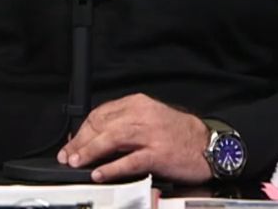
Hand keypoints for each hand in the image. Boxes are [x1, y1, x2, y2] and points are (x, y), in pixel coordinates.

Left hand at [57, 93, 211, 184]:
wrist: (210, 145)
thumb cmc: (180, 134)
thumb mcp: (150, 120)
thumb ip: (124, 125)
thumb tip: (95, 140)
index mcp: (138, 104)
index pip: (101, 114)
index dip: (82, 130)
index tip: (71, 144)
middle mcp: (143, 115)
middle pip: (102, 125)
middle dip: (80, 142)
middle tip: (68, 156)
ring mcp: (151, 134)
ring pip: (112, 139)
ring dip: (90, 152)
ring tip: (77, 163)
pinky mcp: (158, 153)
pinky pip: (130, 160)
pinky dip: (112, 167)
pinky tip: (100, 173)